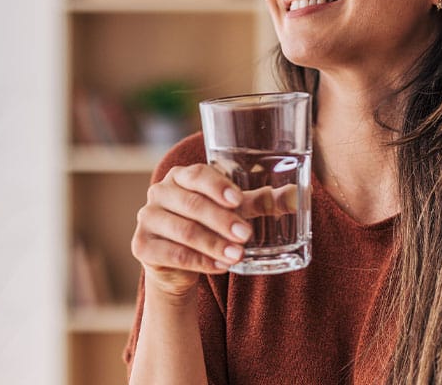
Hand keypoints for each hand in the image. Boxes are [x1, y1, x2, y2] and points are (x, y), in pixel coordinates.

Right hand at [132, 164, 252, 296]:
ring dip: (213, 244)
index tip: (238, 200)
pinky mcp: (142, 245)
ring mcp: (147, 218)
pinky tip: (220, 267)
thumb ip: (263, 202)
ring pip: (183, 231)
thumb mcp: (235, 211)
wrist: (180, 264)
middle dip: (221, 220)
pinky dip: (199, 261)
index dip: (217, 186)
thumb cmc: (210, 225)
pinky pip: (173, 254)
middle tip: (246, 235)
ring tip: (238, 255)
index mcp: (181, 176)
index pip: (197, 174)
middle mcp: (159, 192)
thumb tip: (299, 196)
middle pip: (191, 204)